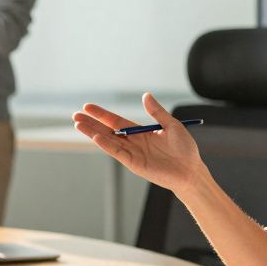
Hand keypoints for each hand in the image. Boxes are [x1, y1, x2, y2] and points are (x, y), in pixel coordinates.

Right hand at [72, 93, 205, 193]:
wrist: (191, 170)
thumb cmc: (185, 149)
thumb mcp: (171, 125)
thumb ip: (157, 112)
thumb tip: (145, 95)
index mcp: (141, 132)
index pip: (117, 121)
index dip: (102, 114)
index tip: (88, 107)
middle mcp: (134, 142)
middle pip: (108, 131)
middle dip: (92, 123)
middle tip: (75, 115)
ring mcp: (132, 153)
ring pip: (108, 141)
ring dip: (93, 133)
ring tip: (78, 124)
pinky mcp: (134, 164)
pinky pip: (117, 153)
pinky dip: (106, 145)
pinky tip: (96, 137)